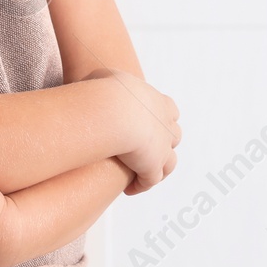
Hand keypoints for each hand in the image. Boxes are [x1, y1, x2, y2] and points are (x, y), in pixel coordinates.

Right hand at [84, 67, 181, 195]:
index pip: (169, 110)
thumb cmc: (106, 91)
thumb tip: (91, 81)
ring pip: (170, 162)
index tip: (148, 123)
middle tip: (148, 150)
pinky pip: (151, 180)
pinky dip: (142, 185)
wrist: (114, 112)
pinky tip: (130, 189)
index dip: (161, 117)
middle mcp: (165, 125)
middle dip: (164, 142)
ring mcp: (162, 147)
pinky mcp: (152, 166)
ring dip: (159, 168)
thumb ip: (103, 79)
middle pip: (174, 135)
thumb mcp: (104, 76)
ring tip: (142, 175)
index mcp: (158, 102)